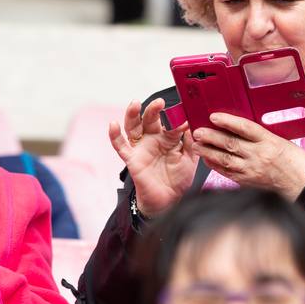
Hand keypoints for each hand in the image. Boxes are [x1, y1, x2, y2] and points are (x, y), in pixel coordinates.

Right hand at [109, 99, 198, 215]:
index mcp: (168, 138)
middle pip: (150, 119)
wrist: (169, 201)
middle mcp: (153, 139)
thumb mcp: (190, 160)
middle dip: (153, 109)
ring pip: (133, 127)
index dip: (177, 118)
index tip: (184, 113)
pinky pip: (120, 146)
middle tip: (160, 102)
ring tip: (135, 104)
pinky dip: (114, 135)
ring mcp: (141, 148)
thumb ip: (190, 143)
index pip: (171, 122)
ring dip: (132, 114)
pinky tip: (113, 124)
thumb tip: (191, 125)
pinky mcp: (132, 159)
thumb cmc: (178, 180)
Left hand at [191, 112, 304, 199]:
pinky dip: (215, 166)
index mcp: (269, 142)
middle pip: (230, 143)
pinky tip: (207, 160)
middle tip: (198, 132)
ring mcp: (252, 170)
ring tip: (197, 145)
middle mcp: (259, 155)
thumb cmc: (295, 163)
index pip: (244, 128)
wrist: (304, 185)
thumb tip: (242, 129)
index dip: (227, 121)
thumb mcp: (282, 142)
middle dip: (211, 137)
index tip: (214, 116)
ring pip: (225, 159)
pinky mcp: (248, 182)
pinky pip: (228, 173)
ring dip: (208, 152)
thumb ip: (262, 136)